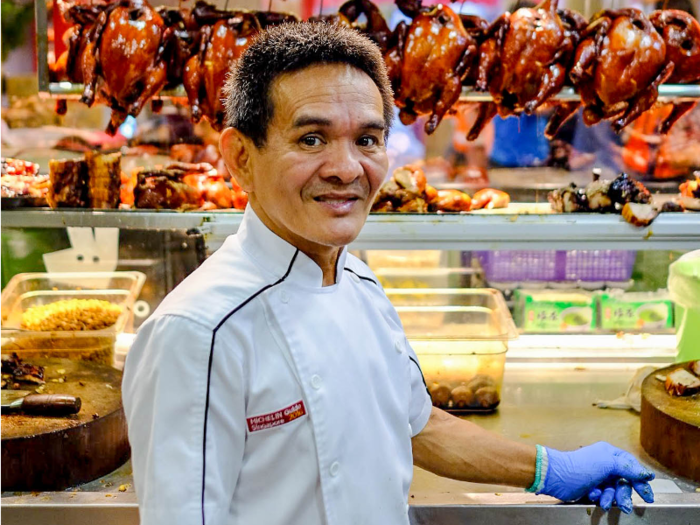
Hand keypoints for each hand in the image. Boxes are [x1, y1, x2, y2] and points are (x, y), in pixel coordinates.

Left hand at [539, 442, 654, 512]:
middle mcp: (605, 464)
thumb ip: (629, 468)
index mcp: (610, 454)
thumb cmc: (581, 466)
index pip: (632, 467)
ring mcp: (597, 476)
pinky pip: (602, 495)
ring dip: (610, 498)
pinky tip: (593, 496)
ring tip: (604, 502)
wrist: (558, 477)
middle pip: (624, 482)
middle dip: (623, 494)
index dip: (640, 481)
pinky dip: (599, 497)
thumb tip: (647, 474)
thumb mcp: (608, 463)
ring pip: (613, 491)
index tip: (647, 495)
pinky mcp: (590, 487)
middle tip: (625, 505)